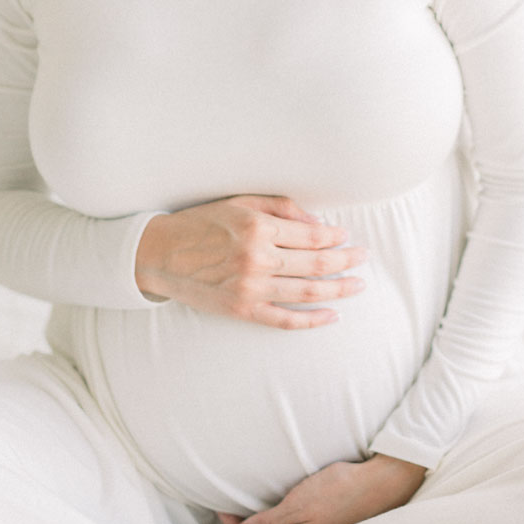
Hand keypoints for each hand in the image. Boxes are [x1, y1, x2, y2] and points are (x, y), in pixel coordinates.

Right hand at [134, 194, 368, 328]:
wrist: (160, 254)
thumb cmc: (202, 223)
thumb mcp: (240, 202)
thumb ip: (281, 208)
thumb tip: (318, 223)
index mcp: (257, 227)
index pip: (311, 235)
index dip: (335, 237)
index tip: (347, 236)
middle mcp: (257, 258)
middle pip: (316, 263)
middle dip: (346, 261)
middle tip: (364, 258)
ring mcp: (250, 288)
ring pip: (307, 292)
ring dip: (338, 289)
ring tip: (357, 285)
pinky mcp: (241, 310)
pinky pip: (284, 320)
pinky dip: (312, 320)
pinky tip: (332, 316)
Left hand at [215, 454, 427, 523]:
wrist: (379, 484)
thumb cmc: (339, 491)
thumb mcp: (299, 505)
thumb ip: (270, 522)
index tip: (221, 507)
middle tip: (230, 507)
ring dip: (261, 523)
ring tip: (249, 506)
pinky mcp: (325, 521)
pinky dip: (278, 519)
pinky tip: (279, 506)